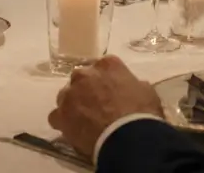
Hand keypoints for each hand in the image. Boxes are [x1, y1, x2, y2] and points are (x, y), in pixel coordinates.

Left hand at [48, 56, 163, 156]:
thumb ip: (133, 84)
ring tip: (83, 121)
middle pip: (81, 79)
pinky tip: (73, 132)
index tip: (111, 91)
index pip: (103, 67)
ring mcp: (70, 94)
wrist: (128, 137)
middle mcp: (85, 74)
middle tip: (97, 107)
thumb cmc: (142, 113)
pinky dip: (63, 123)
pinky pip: (56, 117)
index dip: (106, 81)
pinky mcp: (60, 115)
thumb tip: (130, 88)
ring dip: (73, 105)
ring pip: (66, 96)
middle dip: (86, 90)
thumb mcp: (146, 91)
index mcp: (107, 64)